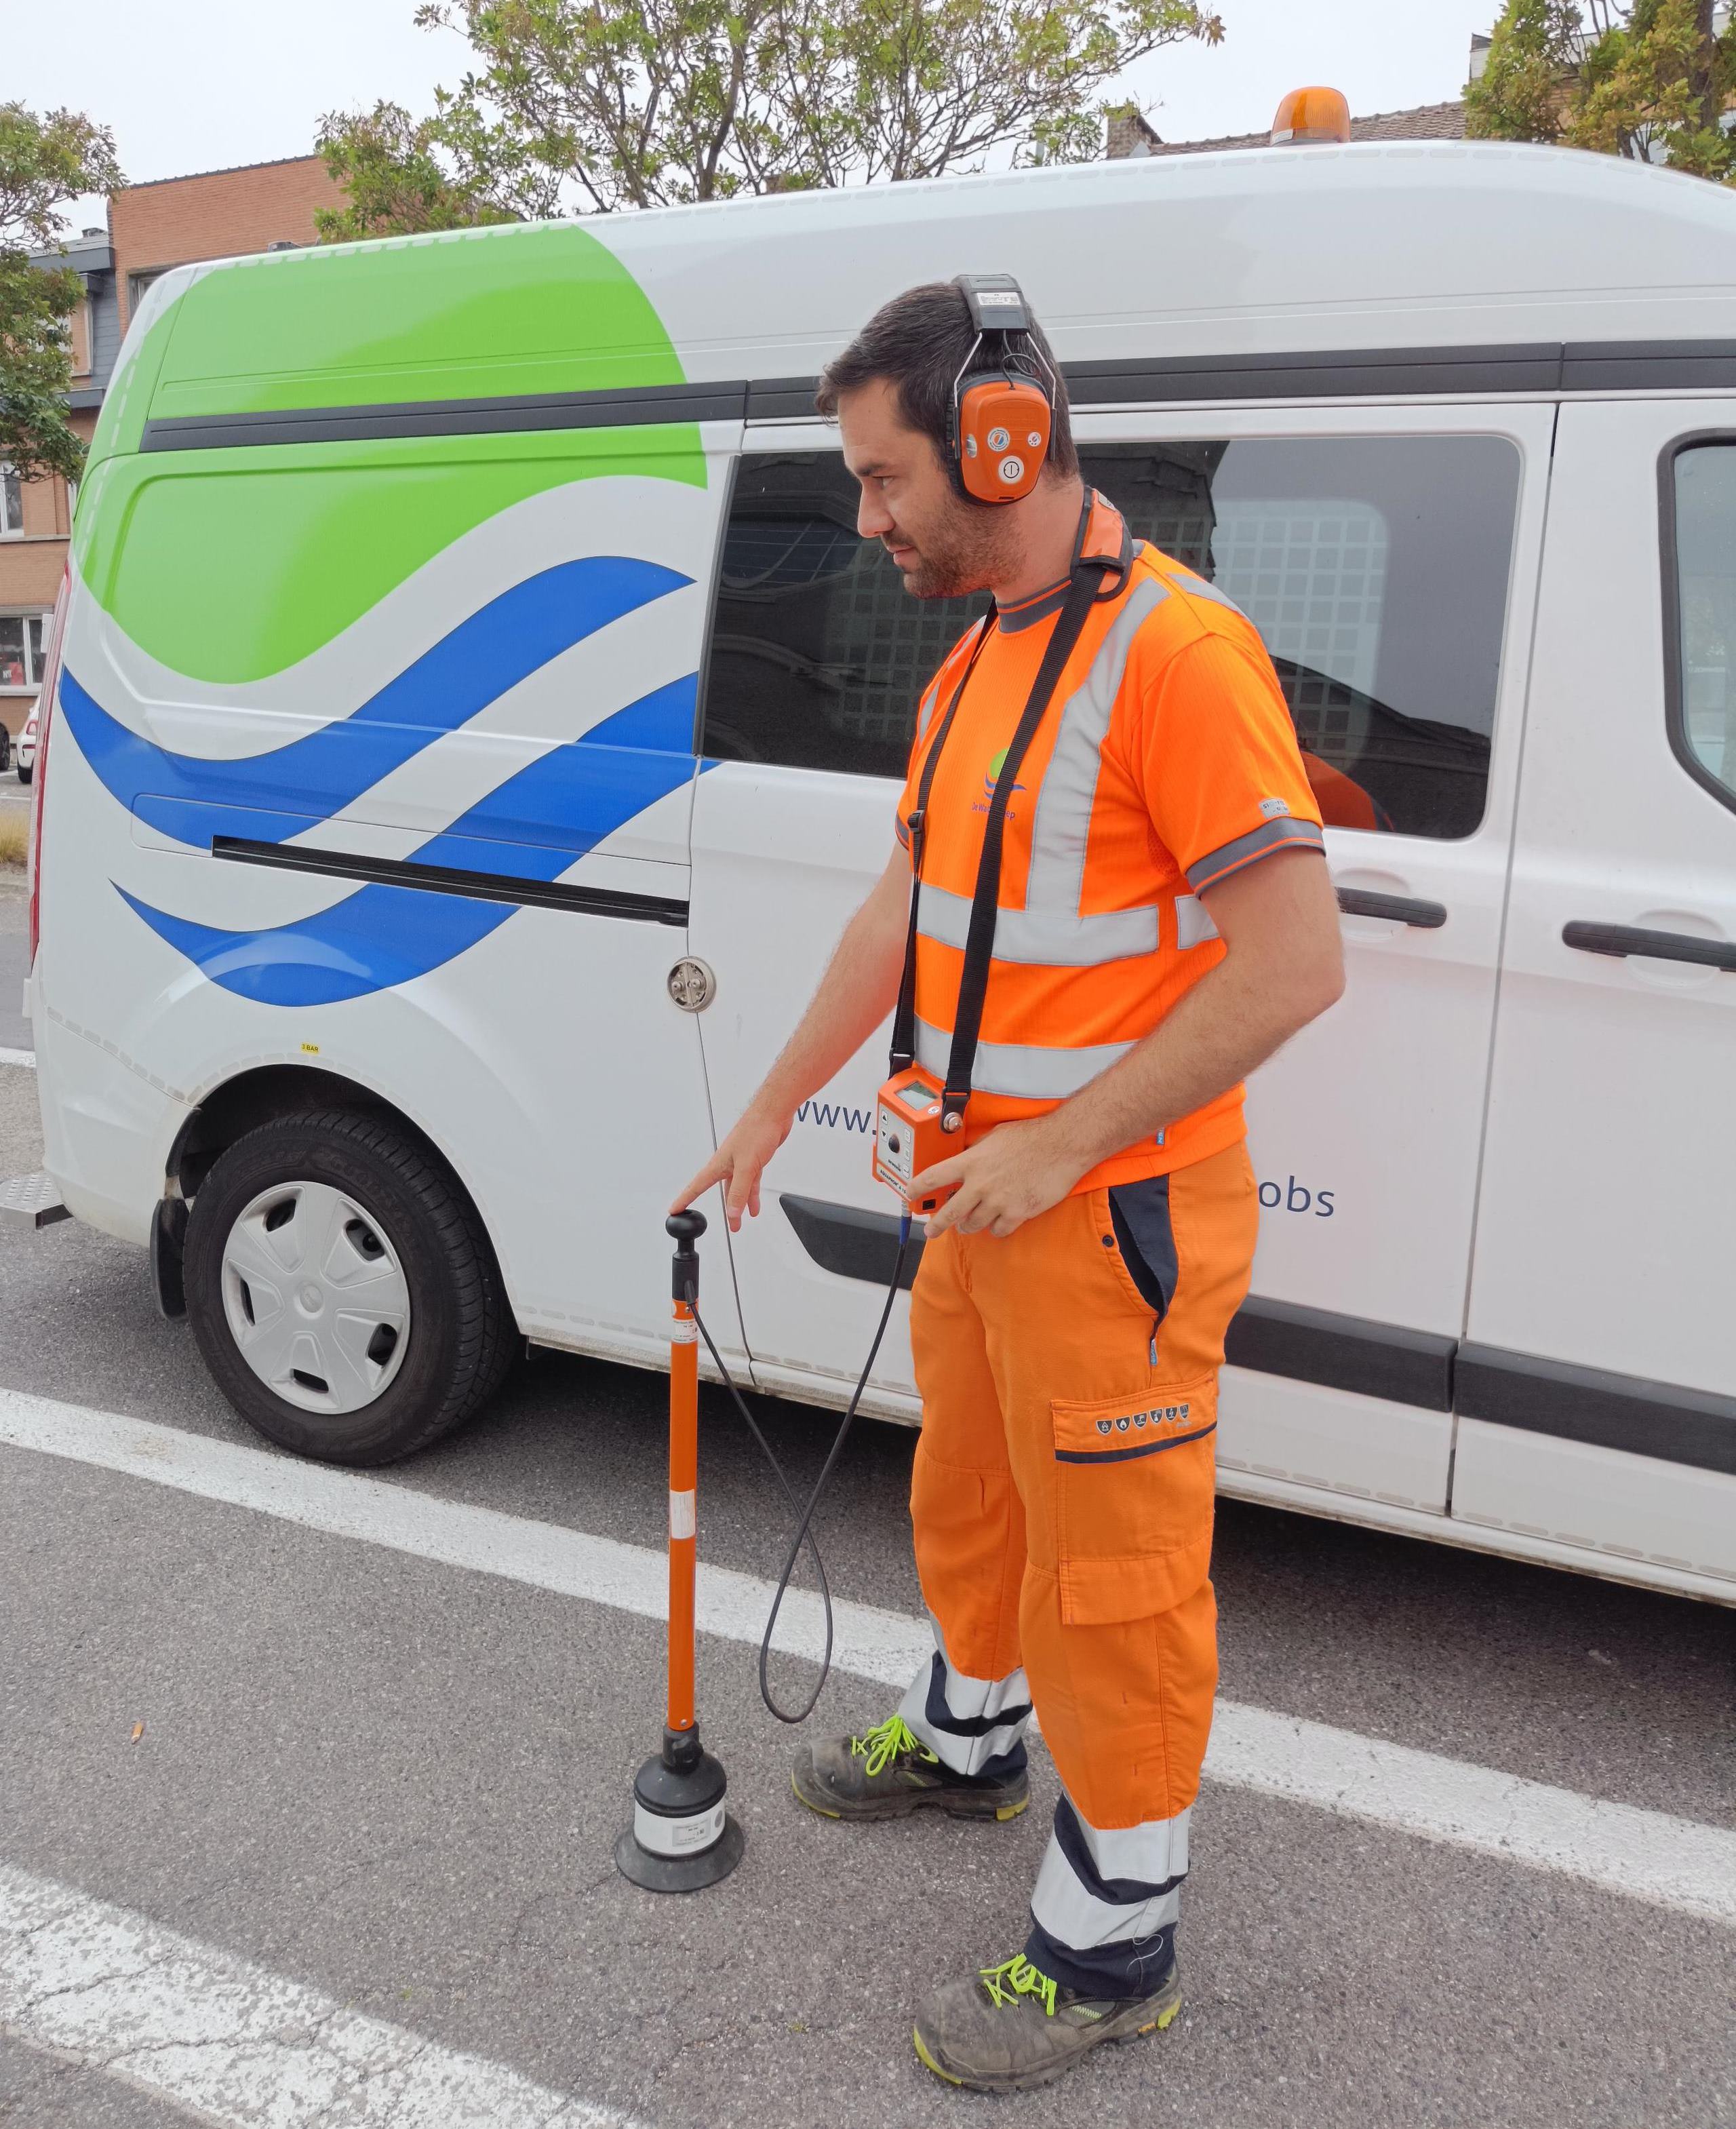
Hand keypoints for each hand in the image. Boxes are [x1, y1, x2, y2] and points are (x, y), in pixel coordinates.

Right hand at [671, 1102, 792, 1230]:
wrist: (774, 1113)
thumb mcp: (747, 1165)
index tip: (674, 1209)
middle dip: (727, 1210)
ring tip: (741, 1220)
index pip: (697, 1186)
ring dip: (741, 1204)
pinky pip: (751, 1182)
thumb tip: (732, 1211)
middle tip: (728, 1225)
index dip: (684, 1199)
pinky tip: (754, 1204)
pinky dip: (752, 1194)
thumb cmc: (756, 1130)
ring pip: (738, 1188)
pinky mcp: (754, 1159)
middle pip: (723, 1192)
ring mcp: (741, 1161)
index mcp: (719, 1164)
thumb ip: (740, 1190)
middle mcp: (727, 1163)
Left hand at [912, 1116, 1089, 1240]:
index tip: (909, 1194)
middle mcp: (980, 1184)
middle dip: (936, 1224)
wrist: (1061, 1146)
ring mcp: (998, 1201)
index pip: (933, 1177)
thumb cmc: (1031, 1137)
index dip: (917, 1188)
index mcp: (971, 1162)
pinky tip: (997, 1223)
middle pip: (948, 1213)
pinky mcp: (1017, 1213)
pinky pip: (998, 1230)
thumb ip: (976, 1153)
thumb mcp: (994, 1138)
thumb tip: (965, 1160)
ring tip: (968, 1224)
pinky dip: (995, 1229)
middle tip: (930, 1230)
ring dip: (969, 1225)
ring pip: (972, 1224)